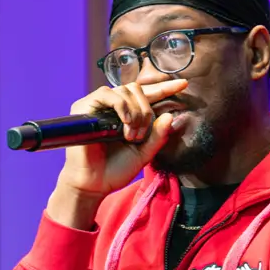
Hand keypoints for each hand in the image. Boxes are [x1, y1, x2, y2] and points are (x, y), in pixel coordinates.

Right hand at [53, 77, 188, 201]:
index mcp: (128, 115)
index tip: (184, 85)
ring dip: (135, 112)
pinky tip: (125, 122)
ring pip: (125, 90)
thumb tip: (170, 116)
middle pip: (137, 90)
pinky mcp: (85, 107)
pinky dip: (121, 106)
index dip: (164, 88)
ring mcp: (99, 106)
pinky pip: (107, 93)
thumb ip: (157, 137)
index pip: (147, 95)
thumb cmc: (115, 170)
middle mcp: (114, 107)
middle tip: (141, 135)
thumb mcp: (143, 153)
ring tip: (130, 135)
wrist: (94, 184)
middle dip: (146, 111)